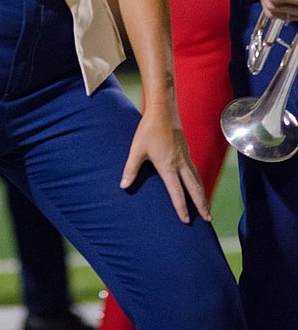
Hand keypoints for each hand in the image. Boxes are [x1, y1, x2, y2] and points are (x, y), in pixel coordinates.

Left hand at [120, 104, 210, 224]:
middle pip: (194, 188)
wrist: (163, 110)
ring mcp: (186, 157)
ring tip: (207, 207)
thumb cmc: (148, 129)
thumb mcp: (137, 149)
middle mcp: (180, 164)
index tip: (186, 221)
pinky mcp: (186, 151)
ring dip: (203, 194)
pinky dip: (200, 182)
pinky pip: (196, 171)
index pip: (176, 192)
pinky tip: (198, 184)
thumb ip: (130, 168)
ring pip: (198, 180)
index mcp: (168, 166)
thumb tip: (123, 185)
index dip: (181, 207)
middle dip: (201, 205)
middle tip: (208, 219)